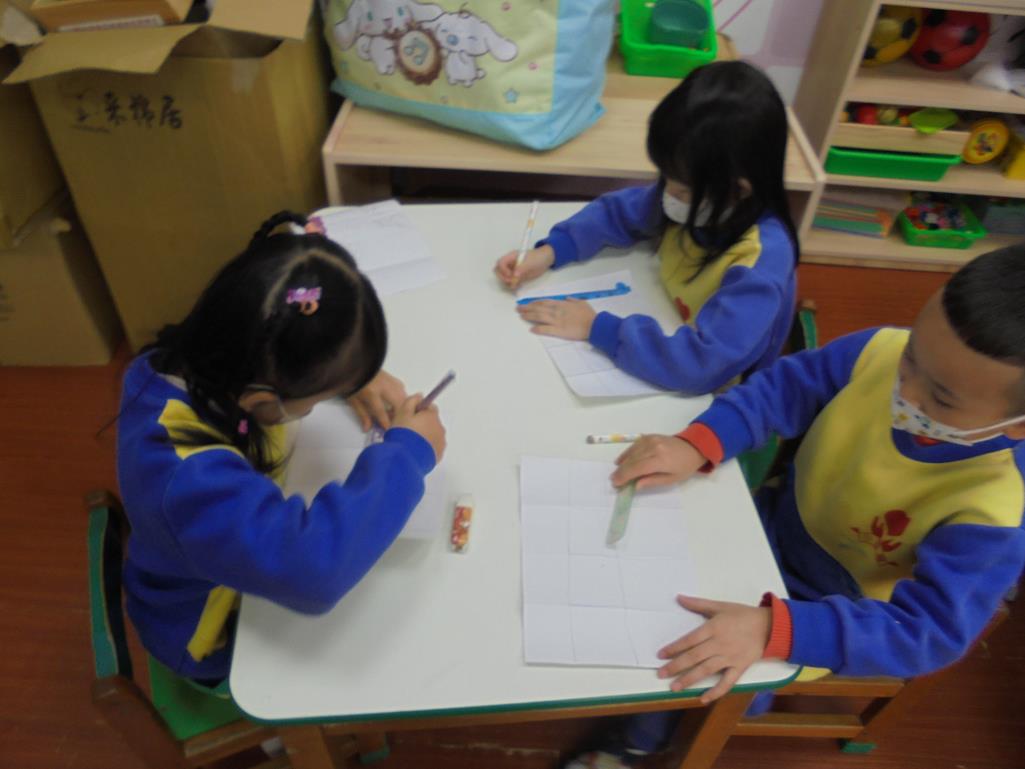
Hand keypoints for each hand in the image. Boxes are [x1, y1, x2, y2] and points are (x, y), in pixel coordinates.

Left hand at [348, 370, 406, 430]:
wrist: (352, 365)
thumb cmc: (351, 382)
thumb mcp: (353, 400)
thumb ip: (362, 414)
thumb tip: (367, 428)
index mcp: (371, 393)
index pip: (381, 411)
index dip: (386, 422)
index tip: (389, 430)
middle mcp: (384, 386)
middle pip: (398, 403)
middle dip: (400, 415)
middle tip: (395, 422)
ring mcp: (389, 380)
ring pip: (403, 395)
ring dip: (402, 406)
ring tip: (397, 414)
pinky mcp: (391, 377)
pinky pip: (402, 388)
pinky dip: (402, 397)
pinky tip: (398, 401)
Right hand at [392, 394, 446, 462]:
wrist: (405, 457)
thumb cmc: (403, 434)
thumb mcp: (402, 412)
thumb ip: (412, 400)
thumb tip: (420, 396)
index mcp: (432, 416)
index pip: (430, 407)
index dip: (419, 410)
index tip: (410, 416)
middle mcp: (440, 428)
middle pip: (432, 421)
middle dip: (422, 424)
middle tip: (408, 430)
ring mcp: (441, 442)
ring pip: (433, 435)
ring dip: (425, 436)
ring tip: (410, 442)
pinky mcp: (439, 455)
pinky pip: (433, 448)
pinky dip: (426, 448)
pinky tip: (415, 450)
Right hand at [495, 245, 553, 288]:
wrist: (545, 260)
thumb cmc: (537, 257)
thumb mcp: (530, 262)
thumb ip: (521, 268)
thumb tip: (514, 275)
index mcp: (511, 257)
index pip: (500, 263)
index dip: (503, 270)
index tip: (511, 275)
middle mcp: (510, 264)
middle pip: (498, 271)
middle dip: (503, 277)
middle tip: (512, 281)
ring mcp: (513, 270)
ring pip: (504, 278)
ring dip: (508, 282)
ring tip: (517, 284)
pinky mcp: (517, 277)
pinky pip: (511, 282)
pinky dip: (513, 285)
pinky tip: (519, 285)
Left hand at [516, 299, 595, 340]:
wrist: (594, 325)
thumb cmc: (589, 314)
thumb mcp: (581, 302)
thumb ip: (573, 300)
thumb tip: (567, 298)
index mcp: (562, 304)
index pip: (544, 302)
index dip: (534, 303)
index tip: (527, 303)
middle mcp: (557, 311)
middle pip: (539, 308)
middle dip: (527, 308)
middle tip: (518, 308)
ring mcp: (557, 321)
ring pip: (539, 317)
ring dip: (529, 316)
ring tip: (521, 316)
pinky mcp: (559, 330)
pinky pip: (546, 329)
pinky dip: (538, 329)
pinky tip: (531, 329)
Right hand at [611, 435, 706, 489]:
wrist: (693, 447)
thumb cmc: (684, 467)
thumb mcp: (671, 479)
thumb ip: (652, 481)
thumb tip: (635, 486)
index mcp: (661, 460)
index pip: (638, 468)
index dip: (625, 476)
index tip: (616, 483)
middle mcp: (654, 448)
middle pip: (633, 461)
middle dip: (621, 471)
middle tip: (613, 480)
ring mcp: (651, 440)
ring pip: (632, 453)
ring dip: (622, 463)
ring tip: (616, 473)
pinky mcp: (649, 436)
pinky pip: (634, 445)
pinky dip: (627, 453)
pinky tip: (621, 461)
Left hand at [657, 595, 771, 702]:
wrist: (769, 627)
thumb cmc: (742, 615)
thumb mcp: (720, 606)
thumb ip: (698, 604)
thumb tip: (678, 597)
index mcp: (713, 628)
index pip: (689, 640)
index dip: (674, 648)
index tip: (660, 655)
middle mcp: (719, 644)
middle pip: (694, 657)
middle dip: (676, 666)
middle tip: (660, 674)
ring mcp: (729, 658)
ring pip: (706, 670)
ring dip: (689, 679)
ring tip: (674, 687)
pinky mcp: (740, 668)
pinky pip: (727, 682)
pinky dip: (716, 692)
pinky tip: (703, 699)